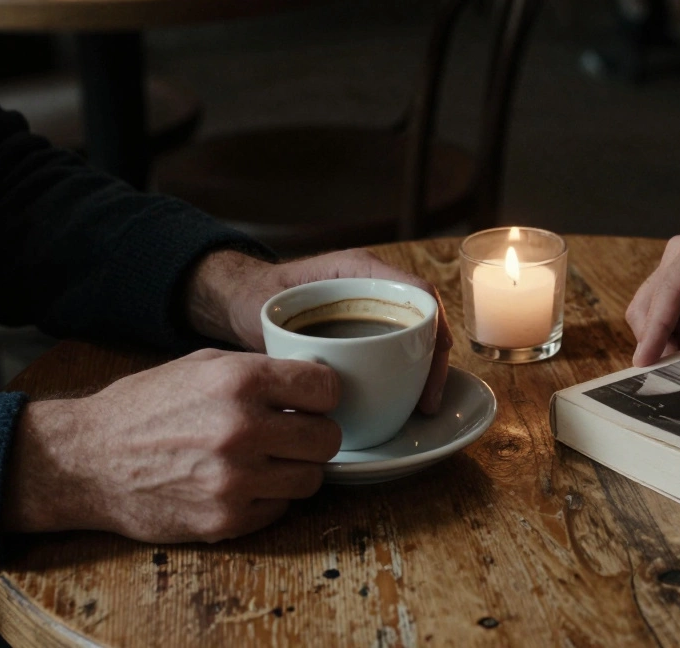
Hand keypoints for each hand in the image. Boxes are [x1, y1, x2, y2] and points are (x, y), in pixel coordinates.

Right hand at [3, 349, 342, 541]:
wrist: (86, 462)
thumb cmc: (145, 408)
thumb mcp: (202, 366)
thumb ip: (261, 371)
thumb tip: (315, 382)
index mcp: (239, 381)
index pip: (326, 390)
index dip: (322, 396)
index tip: (310, 401)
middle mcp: (241, 429)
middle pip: (328, 439)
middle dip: (315, 434)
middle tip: (292, 434)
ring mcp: (234, 480)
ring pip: (312, 479)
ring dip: (296, 469)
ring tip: (268, 459)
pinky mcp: (225, 521)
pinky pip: (280, 509)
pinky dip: (269, 498)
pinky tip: (242, 483)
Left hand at [185, 249, 453, 414]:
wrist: (241, 299)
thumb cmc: (255, 296)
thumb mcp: (271, 310)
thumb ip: (293, 331)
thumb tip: (320, 367)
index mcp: (358, 272)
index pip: (415, 291)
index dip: (435, 323)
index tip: (438, 357)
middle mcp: (373, 288)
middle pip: (424, 318)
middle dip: (435, 359)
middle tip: (429, 401)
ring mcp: (373, 310)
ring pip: (416, 337)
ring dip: (426, 370)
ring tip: (423, 407)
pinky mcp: (367, 333)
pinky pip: (399, 350)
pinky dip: (409, 374)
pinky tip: (407, 402)